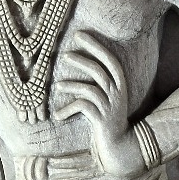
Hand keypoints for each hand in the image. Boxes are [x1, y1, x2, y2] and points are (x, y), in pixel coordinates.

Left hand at [53, 37, 145, 177]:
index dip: (95, 45)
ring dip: (72, 85)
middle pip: (99, 70)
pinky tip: (58, 116)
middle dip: (82, 60)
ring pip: (90, 88)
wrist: (119, 145)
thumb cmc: (108, 118)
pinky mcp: (102, 119)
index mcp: (120, 84)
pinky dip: (69, 109)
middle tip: (65, 54)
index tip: (80, 34)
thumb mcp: (107, 98)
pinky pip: (83, 107)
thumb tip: (78, 61)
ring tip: (57, 85)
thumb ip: (98, 82)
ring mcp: (110, 106)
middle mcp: (118, 93)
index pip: (110, 60)